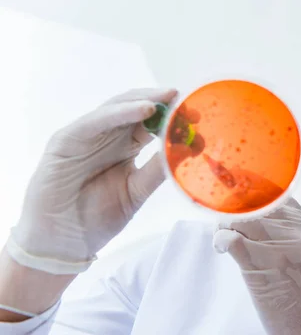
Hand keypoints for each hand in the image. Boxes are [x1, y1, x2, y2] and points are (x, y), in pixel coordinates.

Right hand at [7, 88, 177, 274]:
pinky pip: (97, 121)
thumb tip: (187, 151)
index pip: (152, 124)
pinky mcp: (67, 140)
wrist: (61, 242)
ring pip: (118, 108)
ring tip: (169, 97)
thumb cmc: (96, 218)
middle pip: (137, 109)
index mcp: (125, 147)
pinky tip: (144, 110)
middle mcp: (107, 136)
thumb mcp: (136, 191)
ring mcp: (87, 135)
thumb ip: (157, 171)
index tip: (199, 116)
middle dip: (163, 103)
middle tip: (187, 100)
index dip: (174, 117)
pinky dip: (121, 113)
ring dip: (145, 100)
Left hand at [213, 198, 300, 334]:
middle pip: (254, 203)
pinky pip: (230, 238)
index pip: (275, 194)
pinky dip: (220, 240)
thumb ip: (287, 231)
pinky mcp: (261, 265)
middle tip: (227, 224)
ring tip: (225, 237)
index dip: (252, 196)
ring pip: (239, 217)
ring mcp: (280, 247)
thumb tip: (251, 213)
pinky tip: (222, 249)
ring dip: (224, 225)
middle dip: (235, 211)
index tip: (239, 204)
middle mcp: (297, 232)